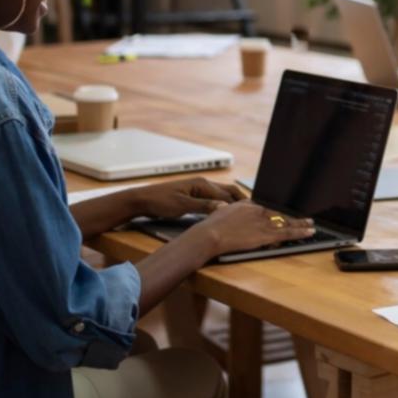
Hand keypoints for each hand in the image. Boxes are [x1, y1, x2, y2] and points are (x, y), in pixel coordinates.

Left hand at [130, 177, 246, 219]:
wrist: (142, 200)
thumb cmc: (160, 202)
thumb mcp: (183, 206)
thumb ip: (204, 206)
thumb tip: (225, 207)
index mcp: (202, 184)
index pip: (227, 194)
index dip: (241, 203)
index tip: (253, 211)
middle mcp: (203, 184)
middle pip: (228, 191)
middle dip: (241, 200)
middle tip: (255, 212)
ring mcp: (198, 189)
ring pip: (222, 195)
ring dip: (232, 202)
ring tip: (244, 213)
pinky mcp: (194, 195)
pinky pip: (214, 198)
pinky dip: (223, 204)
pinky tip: (225, 212)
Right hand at [188, 202, 313, 258]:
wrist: (210, 234)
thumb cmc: (210, 227)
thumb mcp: (219, 213)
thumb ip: (226, 211)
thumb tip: (224, 209)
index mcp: (246, 205)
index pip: (265, 210)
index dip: (274, 216)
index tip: (280, 218)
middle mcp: (257, 211)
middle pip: (278, 215)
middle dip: (292, 219)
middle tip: (305, 219)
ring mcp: (263, 223)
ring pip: (286, 223)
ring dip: (300, 225)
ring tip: (311, 225)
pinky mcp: (265, 234)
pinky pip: (287, 233)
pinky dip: (299, 232)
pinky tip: (308, 232)